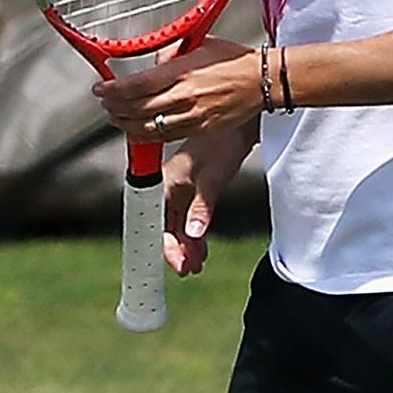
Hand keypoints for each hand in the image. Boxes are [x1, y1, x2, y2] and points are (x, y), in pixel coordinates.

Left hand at [92, 36, 260, 144]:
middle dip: (115, 107)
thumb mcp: (200, 44)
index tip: (100, 89)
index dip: (114, 89)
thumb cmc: (233, 59)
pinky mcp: (200, 129)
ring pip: (148, 127)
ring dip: (126, 124)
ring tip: (114, 118)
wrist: (262, 81)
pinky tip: (135, 133)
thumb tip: (154, 58)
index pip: (138, 84)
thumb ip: (172, 51)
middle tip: (104, 104)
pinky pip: (166, 137)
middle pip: (138, 107)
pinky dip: (145, 137)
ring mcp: (193, 116)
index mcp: (182, 72)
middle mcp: (185, 96)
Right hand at [161, 127, 252, 275]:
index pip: (154, 223)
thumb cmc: (222, 143)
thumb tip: (194, 235)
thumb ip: (201, 207)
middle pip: (162, 226)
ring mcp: (177, 188)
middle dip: (175, 250)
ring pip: (173, 224)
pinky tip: (200, 246)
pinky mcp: (189, 189)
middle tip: (190, 269)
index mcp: (164, 182)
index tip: (177, 265)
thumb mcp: (213, 178)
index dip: (164, 246)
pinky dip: (191, 235)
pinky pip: (183, 218)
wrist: (238, 124)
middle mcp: (166, 186)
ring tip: (197, 263)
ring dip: (184, 245)